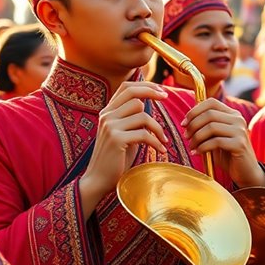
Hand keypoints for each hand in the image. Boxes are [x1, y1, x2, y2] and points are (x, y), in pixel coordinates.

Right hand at [80, 82, 169, 215]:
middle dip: (153, 93)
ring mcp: (110, 127)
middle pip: (134, 94)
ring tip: (162, 139)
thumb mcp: (123, 133)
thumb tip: (148, 103)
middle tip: (166, 99)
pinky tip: (161, 149)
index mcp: (107, 112)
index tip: (161, 91)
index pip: (126, 87)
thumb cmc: (115, 158)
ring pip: (142, 115)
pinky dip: (156, 142)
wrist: (98, 180)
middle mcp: (106, 116)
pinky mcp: (116, 139)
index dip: (145, 85)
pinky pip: (144, 134)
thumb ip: (132, 118)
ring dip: (157, 128)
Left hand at [183, 98, 264, 187]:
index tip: (184, 123)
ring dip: (196, 137)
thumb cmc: (227, 155)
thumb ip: (206, 127)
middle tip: (186, 136)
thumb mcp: (215, 137)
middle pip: (209, 114)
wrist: (245, 172)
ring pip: (211, 127)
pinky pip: (216, 142)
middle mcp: (238, 119)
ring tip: (191, 146)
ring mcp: (240, 131)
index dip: (194, 111)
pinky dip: (202, 147)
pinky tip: (197, 153)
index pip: (211, 103)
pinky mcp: (239, 144)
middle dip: (193, 125)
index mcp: (232, 114)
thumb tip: (187, 120)